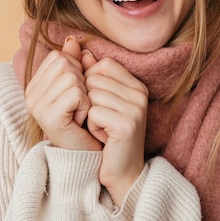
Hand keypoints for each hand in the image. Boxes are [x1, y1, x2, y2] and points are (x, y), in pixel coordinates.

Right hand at [24, 37, 101, 150]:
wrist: (87, 155)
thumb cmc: (84, 121)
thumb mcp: (79, 87)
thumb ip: (74, 62)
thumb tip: (72, 40)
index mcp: (34, 86)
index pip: (59, 56)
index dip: (76, 70)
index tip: (76, 94)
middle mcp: (30, 95)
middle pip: (65, 63)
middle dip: (81, 81)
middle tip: (79, 106)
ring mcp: (37, 106)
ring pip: (72, 77)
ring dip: (85, 95)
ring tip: (80, 113)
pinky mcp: (49, 117)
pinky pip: (77, 93)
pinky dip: (86, 105)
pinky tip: (81, 120)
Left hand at [81, 52, 147, 205]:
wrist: (122, 171)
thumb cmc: (108, 135)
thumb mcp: (102, 101)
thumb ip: (92, 75)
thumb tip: (79, 49)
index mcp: (136, 85)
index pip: (102, 64)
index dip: (90, 83)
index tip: (99, 105)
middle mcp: (140, 93)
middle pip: (94, 78)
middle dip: (88, 101)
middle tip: (101, 121)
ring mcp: (136, 108)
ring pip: (91, 94)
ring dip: (88, 114)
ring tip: (102, 128)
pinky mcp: (127, 124)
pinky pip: (93, 112)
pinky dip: (91, 126)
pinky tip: (102, 136)